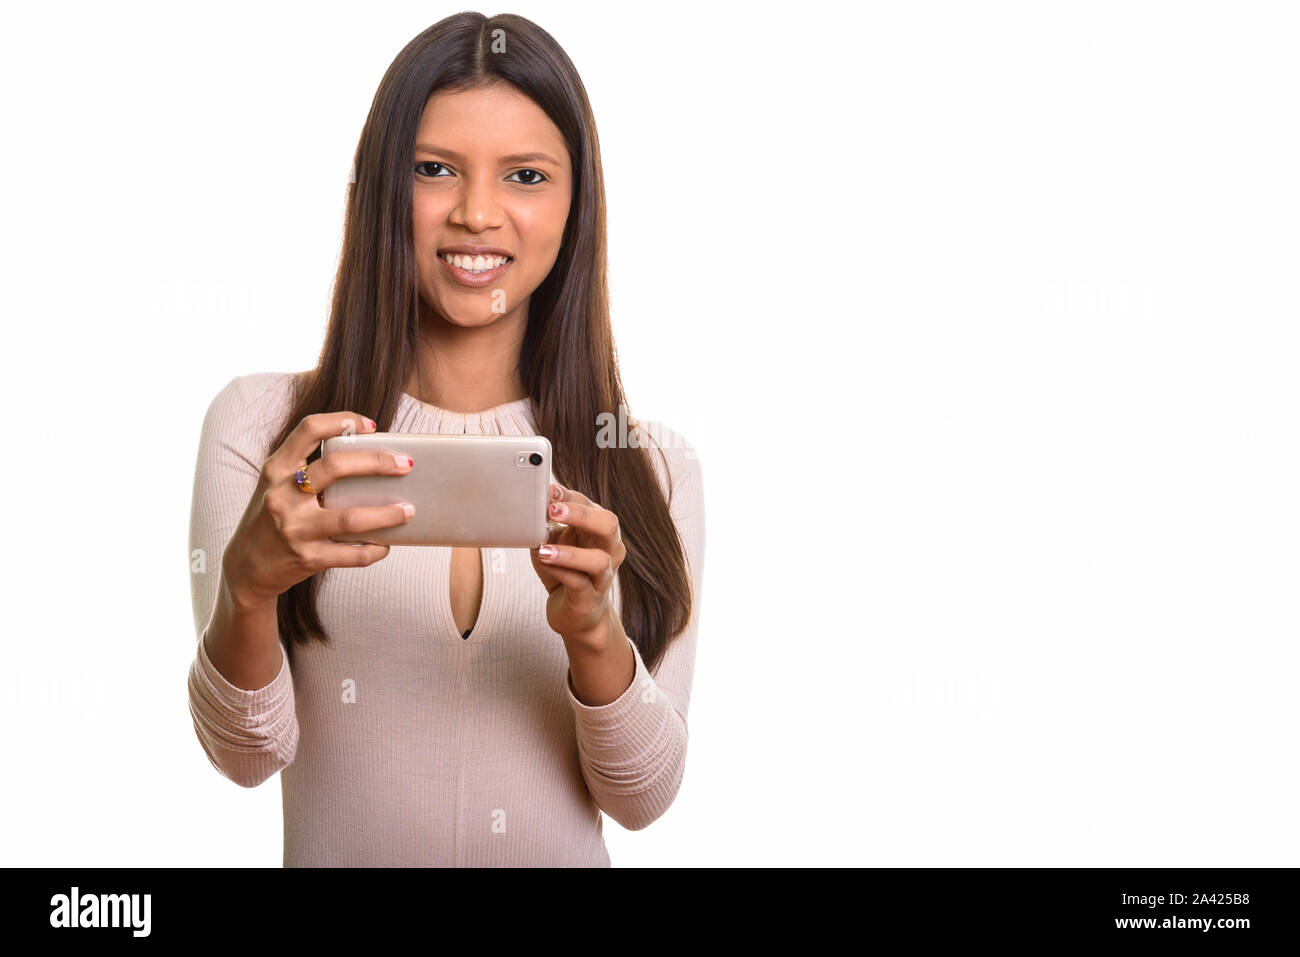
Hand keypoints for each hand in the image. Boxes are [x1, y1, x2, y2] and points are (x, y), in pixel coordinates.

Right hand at [220, 412, 416, 607]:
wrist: (246, 567)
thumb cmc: (272, 518)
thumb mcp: (278, 485)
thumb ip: (308, 468)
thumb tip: (367, 453)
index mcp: (276, 469)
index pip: (309, 429)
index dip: (343, 420)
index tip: (371, 425)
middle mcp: (282, 495)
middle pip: (336, 466)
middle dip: (377, 462)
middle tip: (406, 464)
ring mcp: (294, 529)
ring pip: (351, 518)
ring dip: (387, 514)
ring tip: (409, 510)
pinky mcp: (307, 559)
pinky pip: (352, 555)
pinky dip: (375, 549)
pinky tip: (387, 544)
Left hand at [529, 482, 626, 652]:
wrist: (574, 613)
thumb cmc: (565, 571)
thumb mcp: (555, 542)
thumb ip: (548, 523)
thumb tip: (532, 501)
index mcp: (601, 531)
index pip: (591, 506)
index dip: (570, 497)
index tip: (548, 489)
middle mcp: (610, 551)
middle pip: (608, 525)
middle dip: (581, 515)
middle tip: (553, 509)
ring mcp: (602, 576)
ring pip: (598, 560)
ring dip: (570, 552)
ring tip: (543, 548)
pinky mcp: (589, 598)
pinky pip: (579, 584)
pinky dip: (560, 572)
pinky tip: (544, 563)